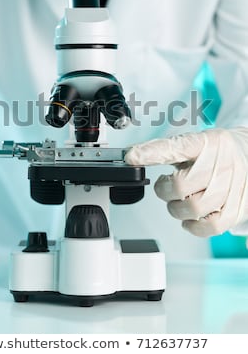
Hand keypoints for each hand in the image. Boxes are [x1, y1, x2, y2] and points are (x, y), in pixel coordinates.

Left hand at [124, 128, 247, 236]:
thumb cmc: (218, 152)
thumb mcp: (194, 143)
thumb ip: (166, 150)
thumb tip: (132, 157)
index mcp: (207, 142)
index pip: (176, 147)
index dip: (151, 153)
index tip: (131, 157)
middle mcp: (221, 163)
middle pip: (181, 186)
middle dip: (165, 190)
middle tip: (167, 187)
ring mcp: (231, 186)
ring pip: (193, 208)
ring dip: (177, 209)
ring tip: (180, 201)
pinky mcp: (237, 207)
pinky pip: (211, 226)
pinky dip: (194, 226)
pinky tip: (191, 219)